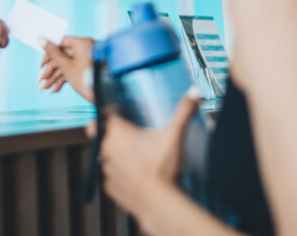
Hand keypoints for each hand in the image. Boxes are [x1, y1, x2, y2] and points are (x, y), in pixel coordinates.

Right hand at [39, 36, 94, 100]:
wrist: (107, 98)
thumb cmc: (89, 81)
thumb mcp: (67, 67)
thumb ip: (53, 52)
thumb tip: (41, 38)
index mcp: (83, 43)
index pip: (61, 42)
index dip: (49, 52)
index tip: (41, 62)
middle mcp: (86, 48)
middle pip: (63, 56)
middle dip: (50, 71)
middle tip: (40, 80)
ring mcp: (88, 58)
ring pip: (67, 65)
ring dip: (55, 78)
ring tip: (45, 89)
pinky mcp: (89, 67)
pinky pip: (74, 70)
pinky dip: (65, 79)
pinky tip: (55, 90)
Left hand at [97, 92, 200, 219]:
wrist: (158, 202)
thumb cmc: (163, 169)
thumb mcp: (175, 134)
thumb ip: (184, 111)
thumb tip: (193, 94)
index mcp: (117, 132)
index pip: (105, 112)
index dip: (113, 111)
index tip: (120, 113)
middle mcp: (106, 148)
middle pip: (103, 133)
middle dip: (114, 133)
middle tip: (131, 136)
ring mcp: (106, 168)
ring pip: (107, 155)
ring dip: (117, 154)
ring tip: (137, 158)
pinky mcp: (109, 186)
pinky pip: (112, 176)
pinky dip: (121, 175)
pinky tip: (136, 175)